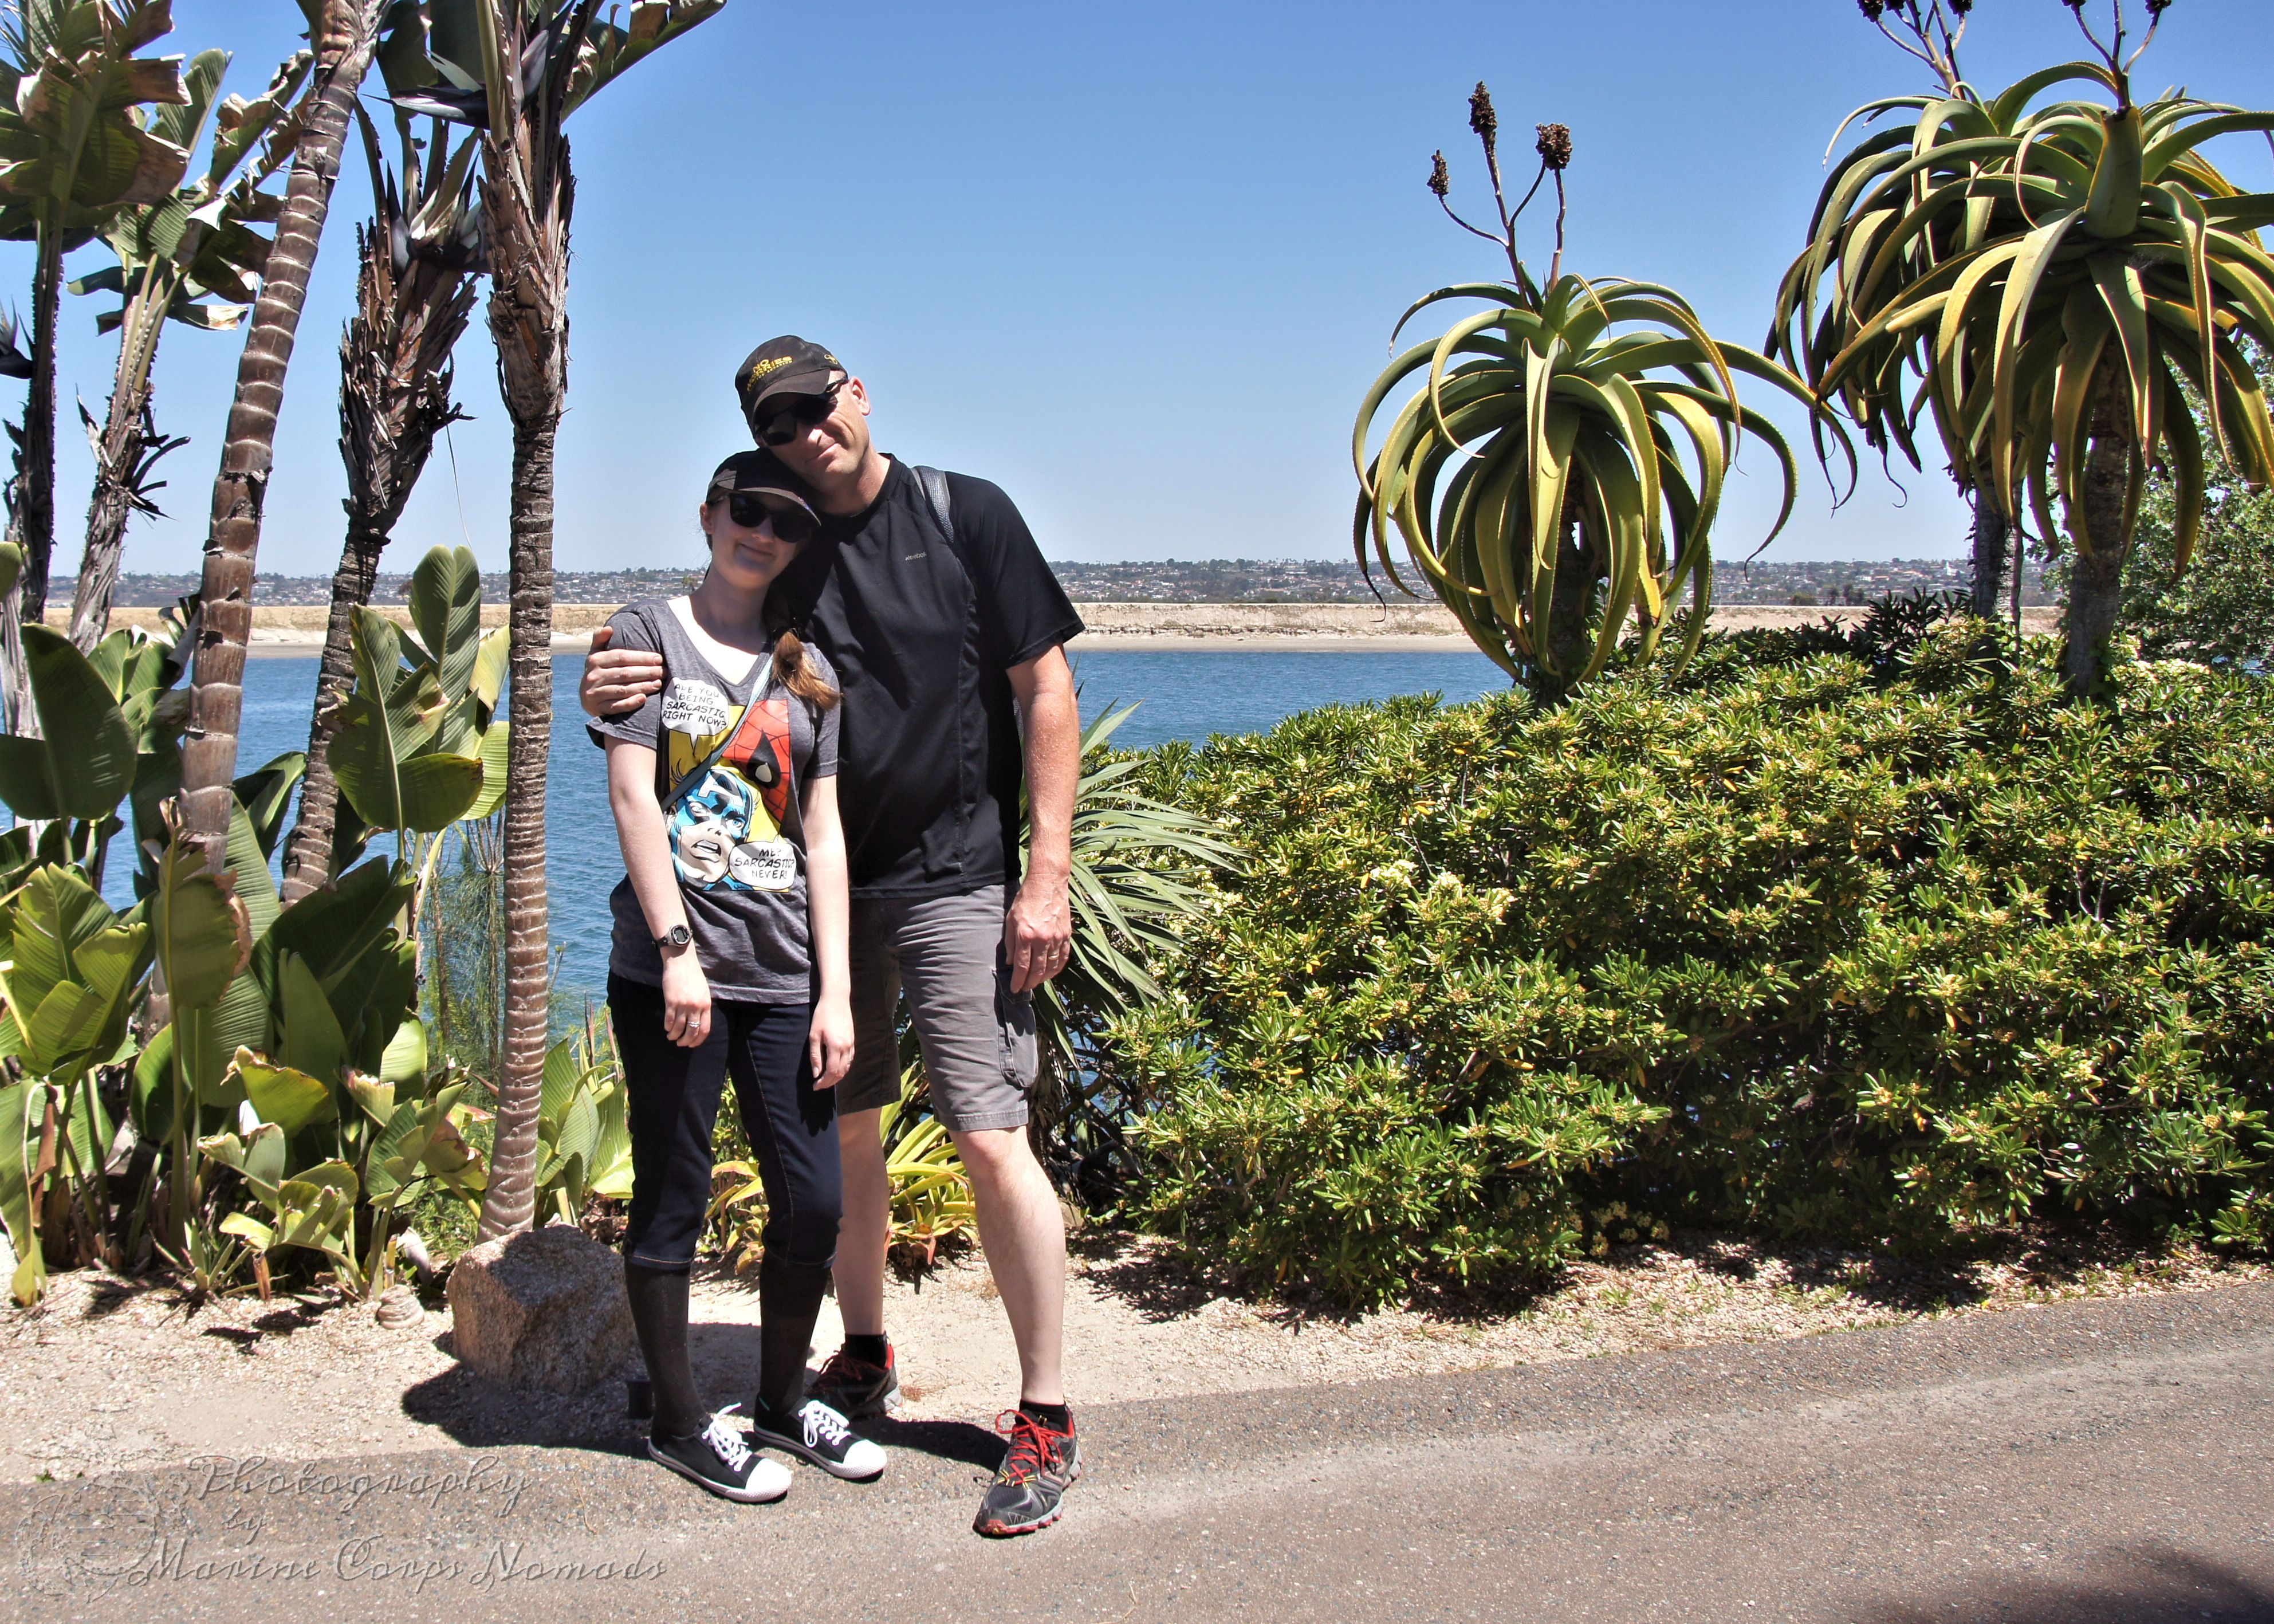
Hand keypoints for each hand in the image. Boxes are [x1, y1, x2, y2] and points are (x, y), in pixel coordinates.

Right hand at [581, 625, 666, 717]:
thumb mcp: (596, 654)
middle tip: (663, 671)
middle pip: (624, 673)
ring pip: (622, 689)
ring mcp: (594, 694)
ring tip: (658, 683)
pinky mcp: (598, 709)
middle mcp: (593, 676)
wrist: (586, 697)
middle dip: (647, 672)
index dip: (641, 657)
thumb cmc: (599, 671)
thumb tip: (610, 628)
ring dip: (642, 686)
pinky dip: (630, 703)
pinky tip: (643, 698)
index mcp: (594, 660)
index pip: (621, 657)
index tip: (659, 658)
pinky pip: (617, 706)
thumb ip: (600, 639)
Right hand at [661, 950, 710, 1048]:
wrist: (681, 962)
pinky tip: (667, 1028)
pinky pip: (669, 1020)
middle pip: (692, 1031)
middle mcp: (696, 1007)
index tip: (692, 1044)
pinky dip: (668, 1027)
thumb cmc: (693, 976)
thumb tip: (698, 1022)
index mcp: (706, 1005)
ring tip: (671, 1036)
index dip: (698, 1040)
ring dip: (674, 1035)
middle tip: (681, 1043)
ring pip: (679, 1028)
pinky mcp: (671, 1001)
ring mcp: (683, 1004)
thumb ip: (702, 1007)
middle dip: (685, 1041)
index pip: (705, 1029)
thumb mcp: (704, 992)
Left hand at [807, 993, 853, 1089]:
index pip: (831, 1072)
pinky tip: (835, 1069)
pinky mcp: (853, 1041)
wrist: (837, 1000)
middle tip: (819, 1085)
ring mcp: (851, 1045)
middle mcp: (846, 1048)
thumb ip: (815, 1056)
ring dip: (837, 1077)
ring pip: (847, 1068)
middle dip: (829, 1082)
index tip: (815, 1086)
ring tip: (826, 1079)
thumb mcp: (814, 1035)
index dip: (823, 1082)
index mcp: (836, 1046)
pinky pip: (850, 1060)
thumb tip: (816, 1073)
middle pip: (840, 1073)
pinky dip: (843, 1068)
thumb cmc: (822, 1016)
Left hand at [1003, 872, 1071, 994]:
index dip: (1018, 982)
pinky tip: (1051, 972)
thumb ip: (1010, 943)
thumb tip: (1011, 962)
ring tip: (1036, 982)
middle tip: (1025, 988)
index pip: (1022, 967)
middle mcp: (1042, 939)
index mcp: (1026, 936)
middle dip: (1030, 983)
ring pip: (1052, 967)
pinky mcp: (1066, 935)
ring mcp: (1057, 938)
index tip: (1015, 989)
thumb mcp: (1011, 920)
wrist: (1048, 883)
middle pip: (1037, 971)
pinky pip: (1063, 958)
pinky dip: (1057, 968)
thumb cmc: (1026, 899)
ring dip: (1043, 979)